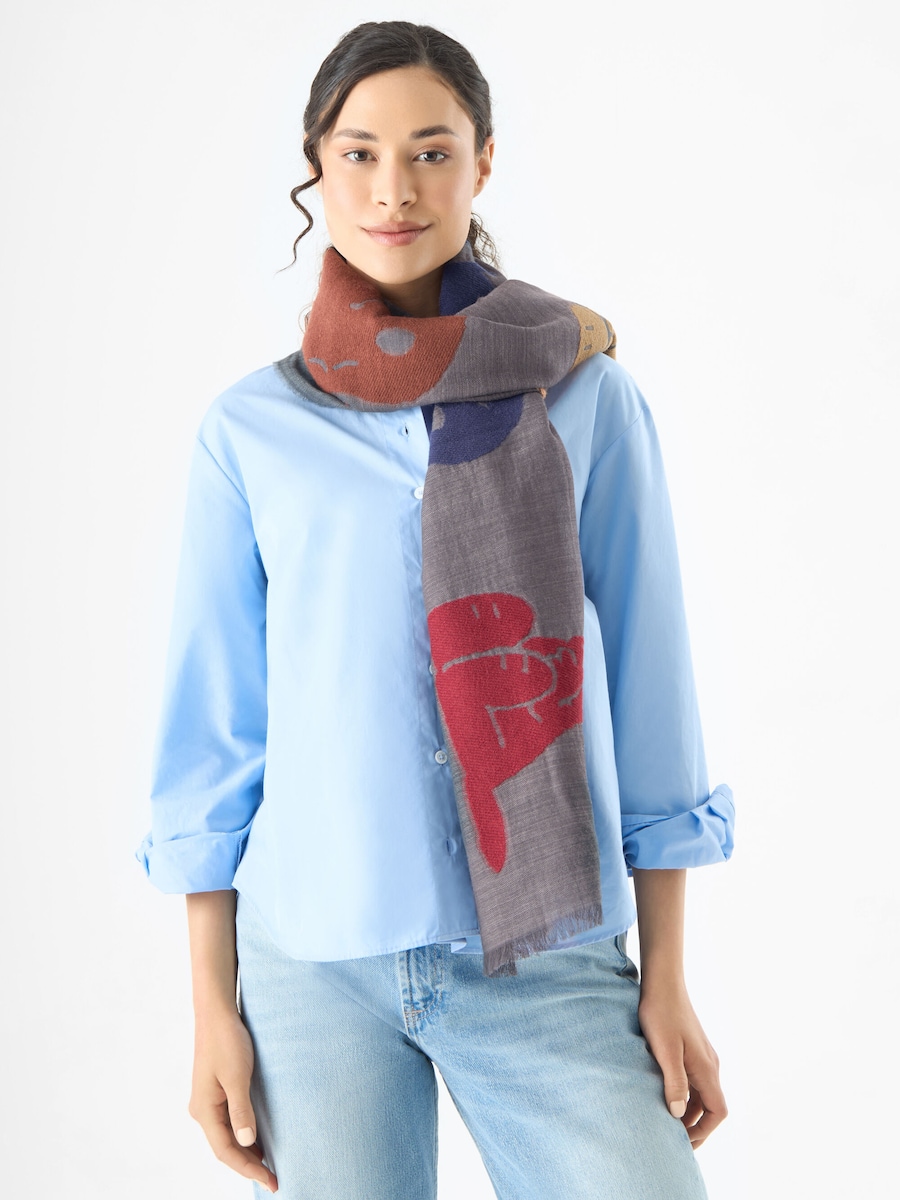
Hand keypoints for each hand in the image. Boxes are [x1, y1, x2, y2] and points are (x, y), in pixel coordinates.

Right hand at [188, 1009, 277, 1192]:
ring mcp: (208, 1101)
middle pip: (225, 1147)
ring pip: (227, 1136)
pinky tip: (258, 1140)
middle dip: (248, 1165)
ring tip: (268, 1166)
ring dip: (246, 1152)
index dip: (248, 1169)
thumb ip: (241, 1110)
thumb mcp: (237, 1076)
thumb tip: (248, 1143)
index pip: (226, 1151)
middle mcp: (202, 1110)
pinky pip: (229, 1122)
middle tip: (275, 1178)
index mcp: (204, 1110)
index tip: (271, 1180)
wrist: (217, 1012)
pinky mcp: (216, 1091)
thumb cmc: (227, 1040)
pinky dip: (244, 1135)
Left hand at [637, 981, 726, 1148]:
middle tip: (671, 1138)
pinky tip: (664, 1094)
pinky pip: (694, 1080)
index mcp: (707, 1069)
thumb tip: (679, 1115)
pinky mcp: (692, 1048)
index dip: (704, 1131)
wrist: (663, 981)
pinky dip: (684, 1094)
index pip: (718, 1111)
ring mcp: (702, 1056)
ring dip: (689, 1110)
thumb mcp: (665, 1051)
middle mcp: (710, 1065)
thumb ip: (674, 1083)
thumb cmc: (661, 1014)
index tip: (683, 1141)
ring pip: (701, 1093)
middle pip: (711, 1106)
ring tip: (665, 1121)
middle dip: (695, 1126)